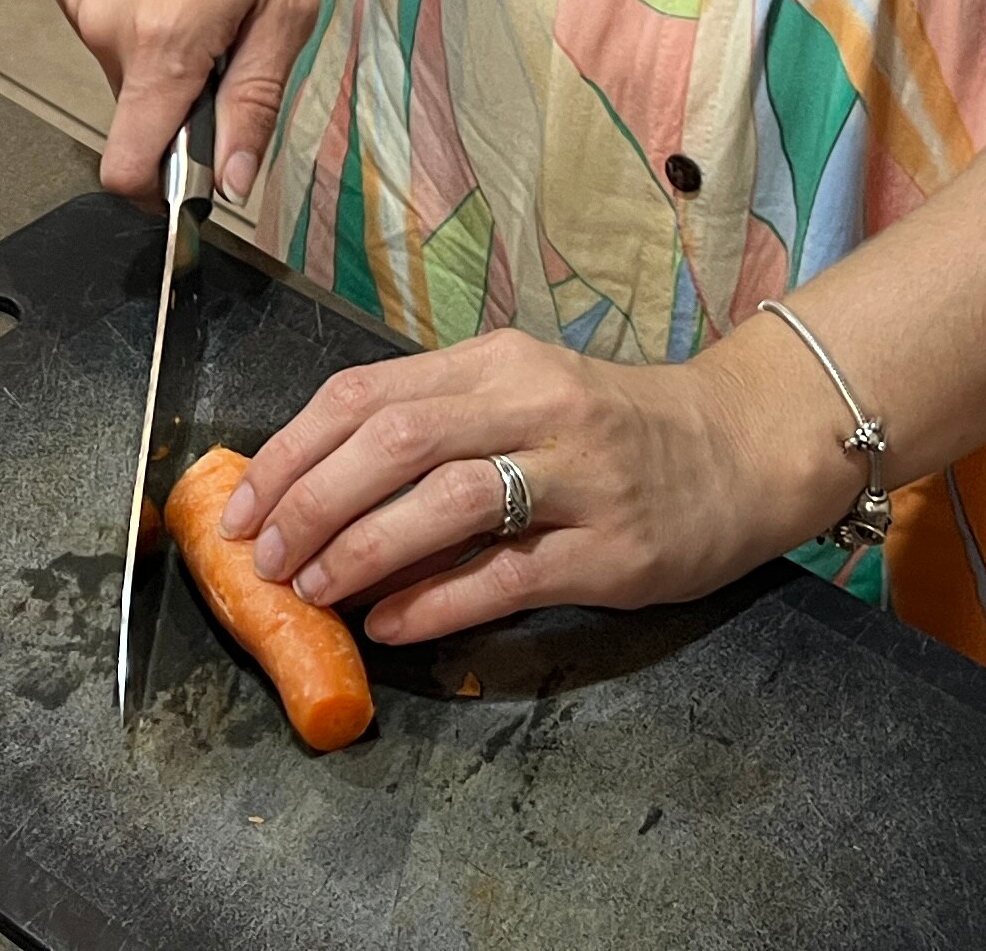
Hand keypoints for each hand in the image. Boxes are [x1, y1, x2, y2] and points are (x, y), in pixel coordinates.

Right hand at [41, 0, 321, 205]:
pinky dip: (134, 8)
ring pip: (119, 63)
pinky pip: (100, 18)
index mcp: (163, 40)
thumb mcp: (288, 6)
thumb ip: (254, 103)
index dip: (159, 190)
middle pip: (135, 109)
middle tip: (228, 30)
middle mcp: (103, 21)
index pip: (126, 165)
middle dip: (180, 92)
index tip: (189, 181)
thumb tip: (231, 180)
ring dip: (159, 46)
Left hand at [221, 326, 839, 644]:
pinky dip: (434, 601)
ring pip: (444, 501)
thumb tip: (316, 492)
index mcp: (495, 362)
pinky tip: (389, 623)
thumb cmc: (614, 427)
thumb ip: (433, 428)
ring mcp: (578, 476)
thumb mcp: (521, 398)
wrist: (743, 447)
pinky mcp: (612, 550)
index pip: (364, 392)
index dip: (291, 451)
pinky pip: (505, 576)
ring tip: (312, 589)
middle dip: (310, 501)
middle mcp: (533, 404)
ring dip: (361, 548)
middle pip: (392, 438)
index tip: (243, 506)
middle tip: (264, 557)